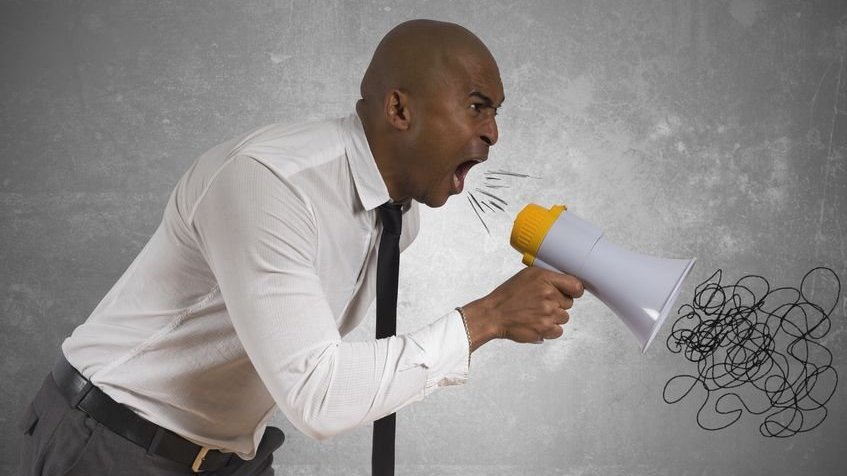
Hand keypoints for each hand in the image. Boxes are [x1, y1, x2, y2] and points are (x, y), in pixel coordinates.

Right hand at [461, 267, 583, 350]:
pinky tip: (537, 323)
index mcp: (545, 279)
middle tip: (542, 304)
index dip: (575, 291)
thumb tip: (565, 283)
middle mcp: (548, 295)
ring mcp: (548, 313)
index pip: (576, 286)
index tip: (571, 293)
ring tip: (537, 314)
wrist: (493, 314)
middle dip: (558, 304)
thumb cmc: (508, 296)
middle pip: (569, 303)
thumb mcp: (527, 276)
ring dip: (553, 317)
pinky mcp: (544, 329)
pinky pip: (558, 331)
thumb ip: (547, 278)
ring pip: (564, 317)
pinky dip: (550, 330)